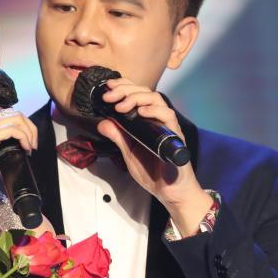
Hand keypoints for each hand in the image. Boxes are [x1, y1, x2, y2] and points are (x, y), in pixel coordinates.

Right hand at [0, 110, 38, 205]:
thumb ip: (2, 137)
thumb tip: (22, 132)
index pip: (8, 112)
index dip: (24, 125)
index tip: (30, 140)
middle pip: (14, 113)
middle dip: (29, 128)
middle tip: (33, 144)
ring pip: (15, 120)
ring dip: (28, 133)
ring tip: (30, 147)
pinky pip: (12, 130)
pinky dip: (24, 138)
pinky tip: (25, 149)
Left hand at [96, 79, 209, 214]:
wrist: (169, 191)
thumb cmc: (152, 172)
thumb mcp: (128, 152)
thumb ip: (117, 136)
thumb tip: (102, 122)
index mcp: (146, 120)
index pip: (136, 94)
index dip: (123, 86)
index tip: (108, 87)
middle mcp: (157, 119)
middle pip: (144, 92)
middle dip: (125, 90)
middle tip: (110, 96)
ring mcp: (167, 126)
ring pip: (156, 99)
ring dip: (137, 98)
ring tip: (121, 105)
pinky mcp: (175, 135)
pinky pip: (168, 116)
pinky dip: (154, 111)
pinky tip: (141, 112)